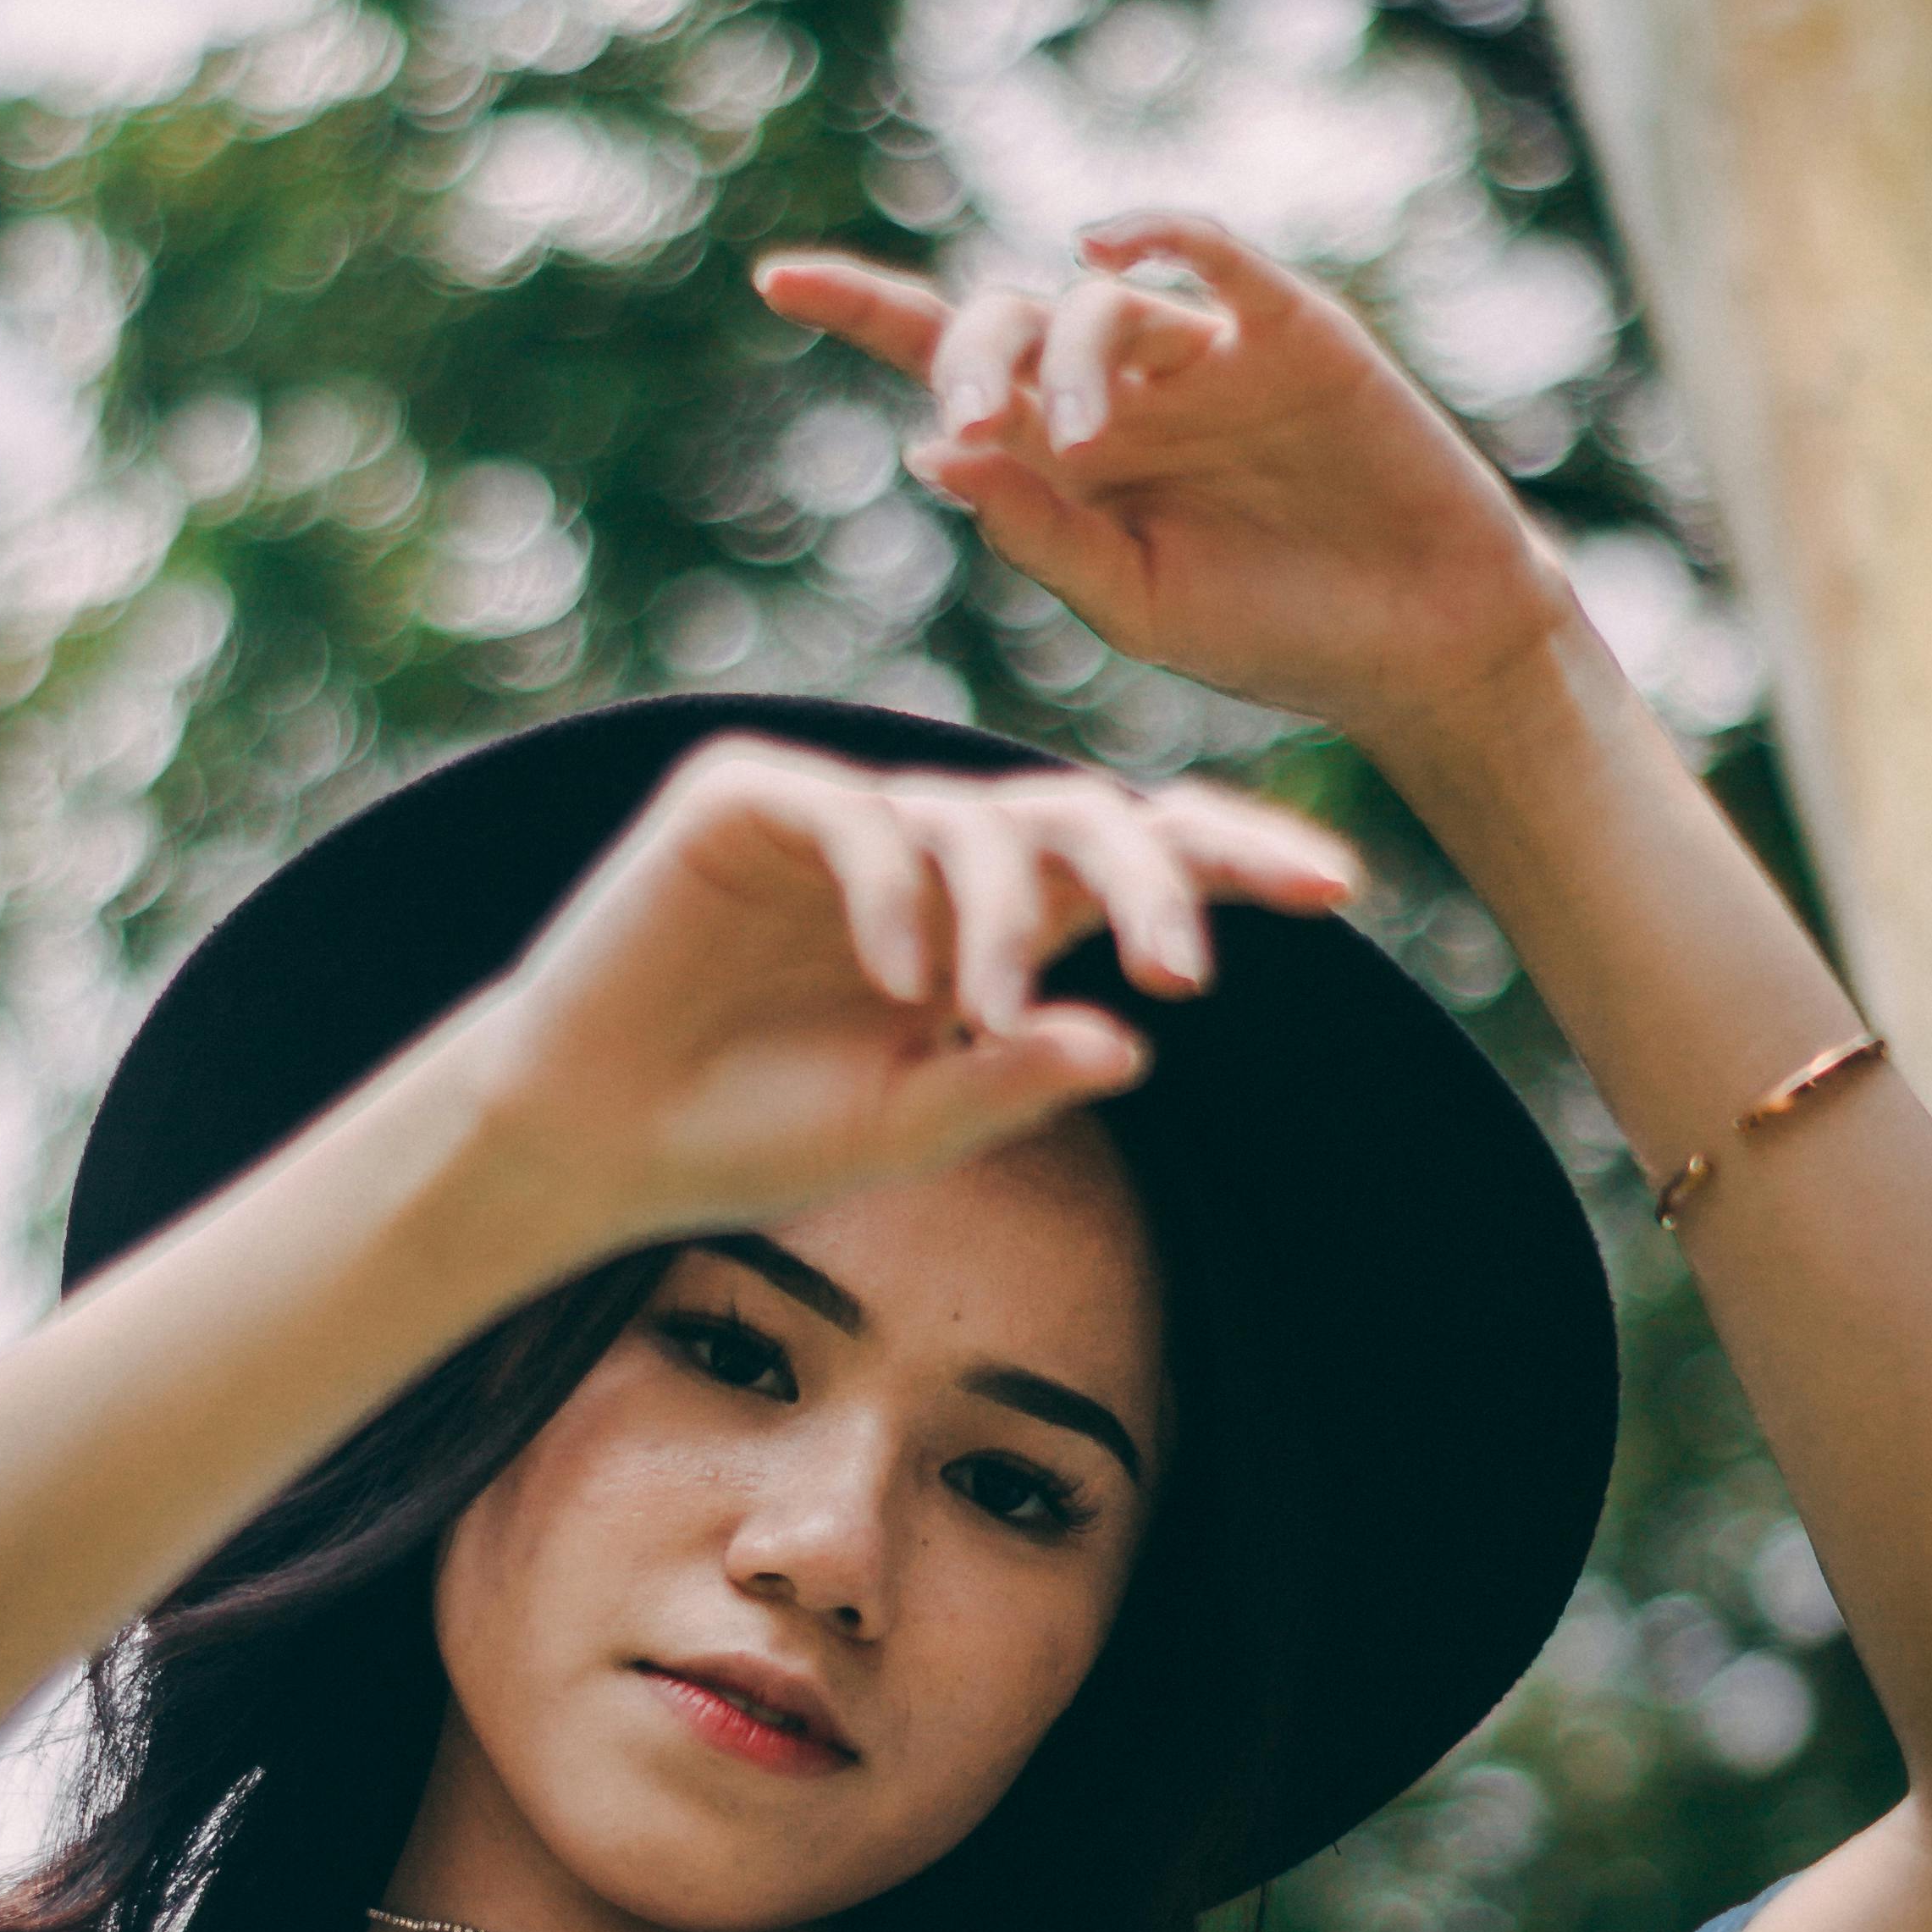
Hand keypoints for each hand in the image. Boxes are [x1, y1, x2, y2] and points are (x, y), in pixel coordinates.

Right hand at [457, 729, 1355, 1248]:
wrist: (588, 1135)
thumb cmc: (749, 1135)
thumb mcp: (906, 1124)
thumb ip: (1012, 1080)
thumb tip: (1136, 1047)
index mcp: (987, 917)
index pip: (1130, 861)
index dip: (1232, 861)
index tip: (1343, 895)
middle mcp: (929, 848)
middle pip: (1080, 813)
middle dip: (1161, 873)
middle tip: (1196, 964)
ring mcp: (841, 812)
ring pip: (972, 821)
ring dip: (1000, 921)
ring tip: (979, 1017)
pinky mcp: (748, 796)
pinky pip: (854, 818)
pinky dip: (891, 893)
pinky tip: (898, 980)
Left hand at [754, 216, 1573, 759]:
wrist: (1417, 648)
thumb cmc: (1274, 636)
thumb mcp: (1134, 604)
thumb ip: (1038, 532)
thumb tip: (929, 451)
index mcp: (1068, 454)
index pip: (950, 359)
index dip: (864, 311)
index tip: (774, 280)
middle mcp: (1124, 387)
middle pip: (1008, 318)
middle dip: (971, 353)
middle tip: (974, 425)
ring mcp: (1204, 354)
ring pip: (1099, 301)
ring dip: (1070, 357)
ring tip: (1086, 440)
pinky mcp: (1289, 331)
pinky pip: (1214, 255)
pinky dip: (1161, 232)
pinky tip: (1109, 244)